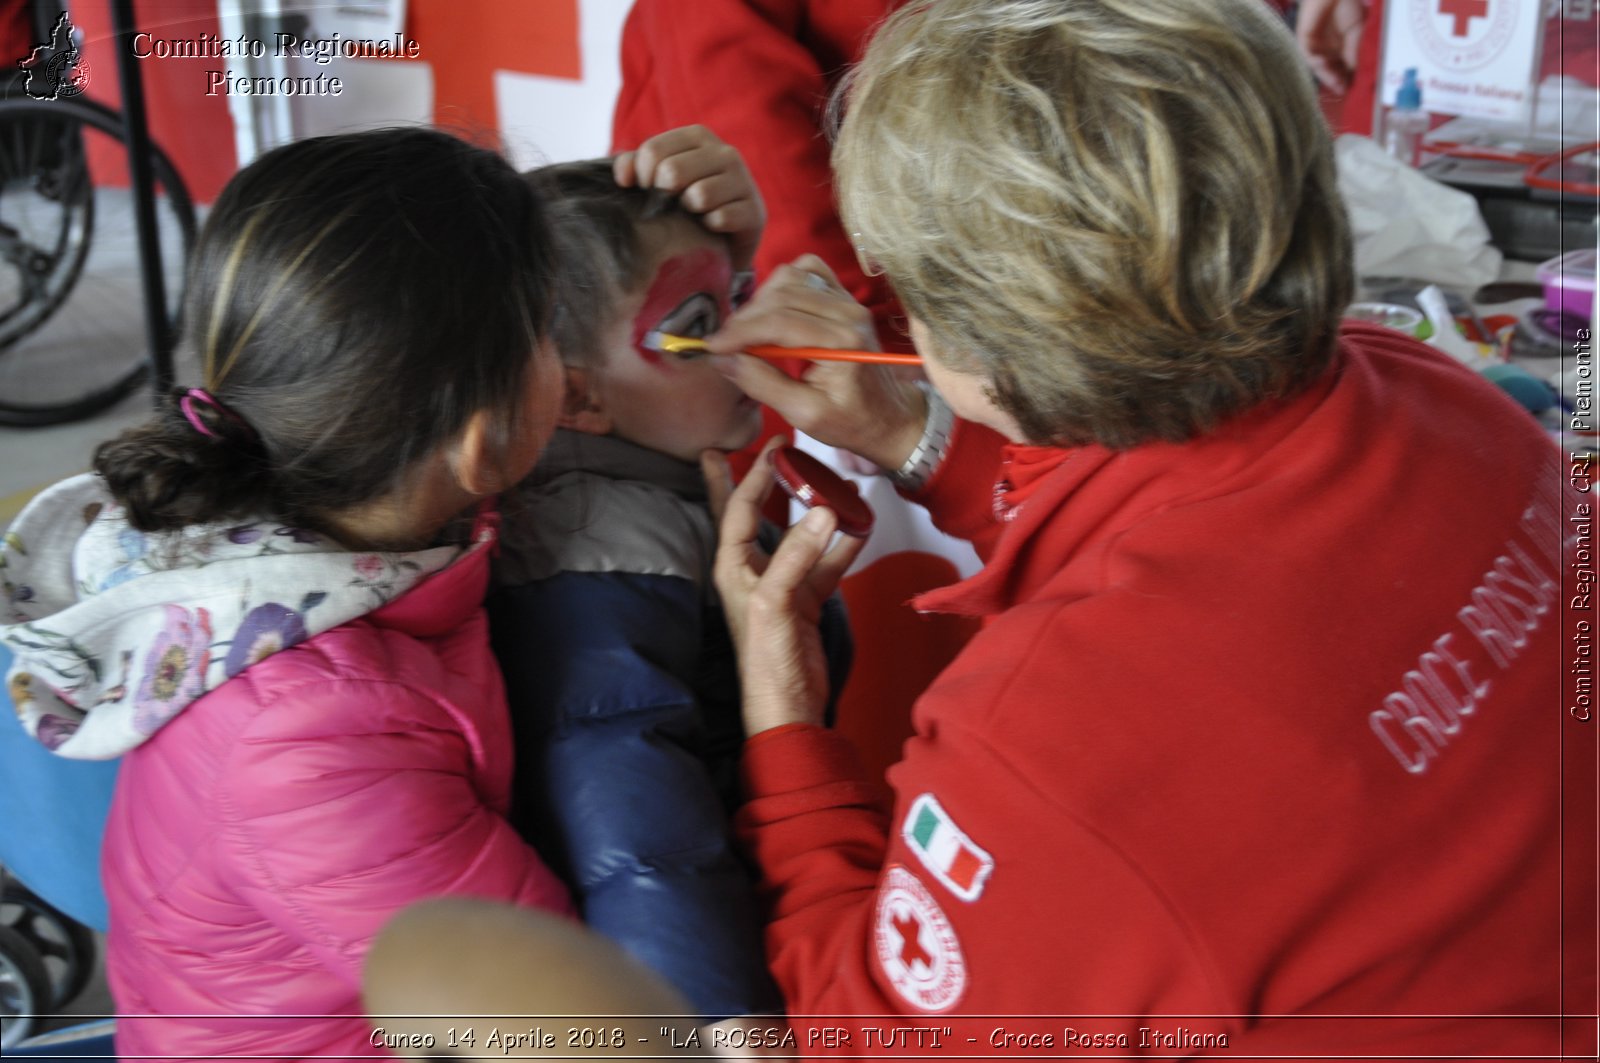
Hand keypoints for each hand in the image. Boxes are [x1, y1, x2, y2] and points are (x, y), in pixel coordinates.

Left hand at [615, 125, 765, 272]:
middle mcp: (724, 152)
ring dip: (688, 213)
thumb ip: (635, 167)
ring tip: (694, 216)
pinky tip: (711, 229)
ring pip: (699, 195)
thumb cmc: (685, 205)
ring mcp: (743, 180)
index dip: (642, 178)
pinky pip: (720, 219)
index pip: (653, 151)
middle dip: (664, 196)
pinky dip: (709, 229)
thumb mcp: (658, 180)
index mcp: (698, 136)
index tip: (648, 192)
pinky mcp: (754, 211)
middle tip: (671, 206)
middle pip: (672, 171)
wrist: (724, 242)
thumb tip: (623, 177)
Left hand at [703, 440, 865, 735]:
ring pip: (800, 534)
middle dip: (766, 482)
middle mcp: (754, 570)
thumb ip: (798, 556)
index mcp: (733, 567)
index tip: (769, 447)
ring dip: (815, 509)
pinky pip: (828, 562)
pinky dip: (844, 545)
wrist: (789, 706)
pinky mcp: (808, 599)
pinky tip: (861, 525)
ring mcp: (783, 583)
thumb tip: (824, 512)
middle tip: (779, 449)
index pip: (739, 508)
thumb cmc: (767, 660)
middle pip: (759, 514)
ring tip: (833, 480)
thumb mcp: (776, 602)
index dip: (751, 476)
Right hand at [706, 256, 928, 470]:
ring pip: (791, 277)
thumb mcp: (804, 414)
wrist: (889, 416)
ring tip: (746, 332)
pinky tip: (772, 310)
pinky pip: (807, 270)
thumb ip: (763, 384)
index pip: (779, 322)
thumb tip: (723, 360)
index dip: (739, 332)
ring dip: (760, 301)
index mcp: (842, 342)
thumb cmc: (851, 421)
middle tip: (724, 344)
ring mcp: (848, 300)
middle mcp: (848, 312)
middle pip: (781, 294)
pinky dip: (783, 283)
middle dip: (744, 318)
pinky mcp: (844, 297)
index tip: (712, 347)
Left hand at [1295, 0, 1366, 93]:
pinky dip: (1316, 62)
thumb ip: (1356, 51)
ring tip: (1337, 84)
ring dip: (1328, 76)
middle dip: (1339, 83)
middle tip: (1346, 91)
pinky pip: (1309, 56)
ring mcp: (1316, 47)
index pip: (1346, 70)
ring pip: (1320, 67)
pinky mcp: (1304, 40)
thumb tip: (1358, 71)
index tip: (1357, 90)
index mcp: (1343, 49)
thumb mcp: (1358, 31)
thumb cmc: (1349, 5)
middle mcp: (1328, 51)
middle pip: (1332, 72)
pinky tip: (1323, 64)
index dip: (1351, 81)